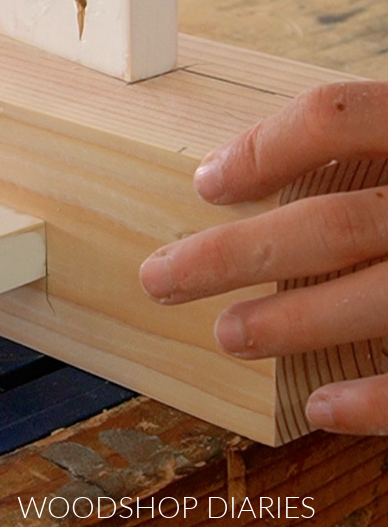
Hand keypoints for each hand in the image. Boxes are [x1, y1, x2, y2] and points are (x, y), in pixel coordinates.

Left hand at [140, 82, 387, 434]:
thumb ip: (370, 141)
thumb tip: (250, 161)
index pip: (335, 117)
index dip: (260, 150)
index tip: (204, 184)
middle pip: (333, 223)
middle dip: (234, 255)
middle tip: (160, 278)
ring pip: (377, 298)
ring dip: (292, 323)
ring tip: (227, 335)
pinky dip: (376, 400)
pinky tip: (321, 408)